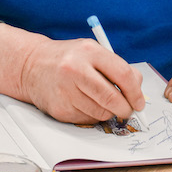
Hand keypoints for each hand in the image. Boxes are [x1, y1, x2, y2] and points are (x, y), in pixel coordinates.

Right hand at [0, 24, 144, 123]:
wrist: (31, 65)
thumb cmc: (68, 59)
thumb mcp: (92, 52)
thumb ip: (116, 67)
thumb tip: (138, 89)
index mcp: (89, 52)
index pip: (123, 74)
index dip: (135, 92)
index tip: (139, 102)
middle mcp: (76, 70)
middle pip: (112, 98)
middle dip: (126, 109)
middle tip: (128, 110)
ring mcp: (66, 90)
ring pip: (101, 113)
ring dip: (108, 113)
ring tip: (102, 103)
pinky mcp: (59, 109)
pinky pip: (87, 120)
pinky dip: (92, 116)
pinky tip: (84, 104)